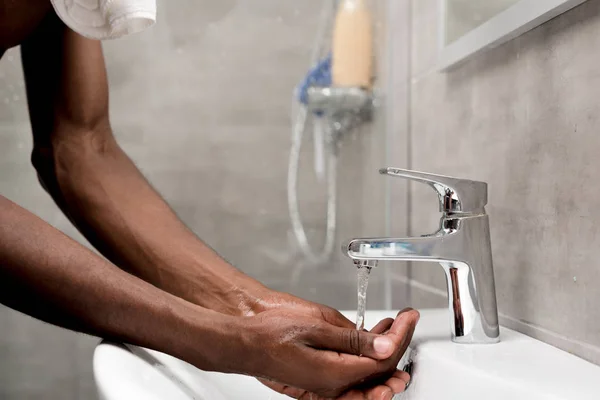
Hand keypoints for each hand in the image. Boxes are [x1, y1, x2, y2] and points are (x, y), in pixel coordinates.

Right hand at [238, 303, 418, 398]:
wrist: (243, 340)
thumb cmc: (269, 333)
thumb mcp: (315, 327)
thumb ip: (352, 339)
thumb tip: (384, 346)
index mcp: (334, 374)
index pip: (381, 361)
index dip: (399, 338)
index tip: (407, 318)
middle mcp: (333, 385)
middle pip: (379, 371)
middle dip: (398, 346)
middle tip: (407, 323)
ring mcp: (326, 384)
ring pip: (367, 373)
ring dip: (384, 351)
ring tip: (395, 328)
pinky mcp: (321, 377)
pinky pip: (352, 371)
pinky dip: (366, 353)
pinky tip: (370, 337)